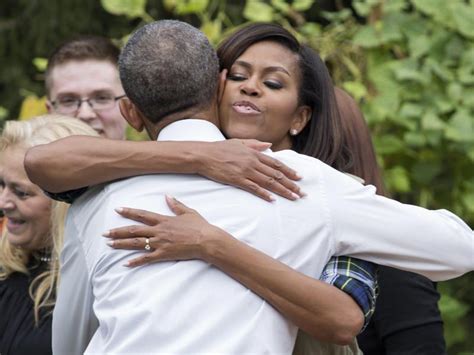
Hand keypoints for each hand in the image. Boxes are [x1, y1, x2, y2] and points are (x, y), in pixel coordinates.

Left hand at [104, 196, 223, 266]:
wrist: (206, 241)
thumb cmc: (199, 226)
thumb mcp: (188, 212)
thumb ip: (176, 205)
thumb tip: (167, 196)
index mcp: (164, 220)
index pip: (142, 214)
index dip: (129, 212)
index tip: (118, 210)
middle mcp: (159, 231)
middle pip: (134, 230)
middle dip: (118, 231)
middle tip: (105, 233)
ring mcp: (160, 243)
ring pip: (136, 244)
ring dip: (122, 244)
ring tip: (109, 244)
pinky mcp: (163, 254)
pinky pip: (146, 259)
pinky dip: (136, 261)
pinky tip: (126, 263)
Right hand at [197, 139, 304, 201]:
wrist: (204, 155)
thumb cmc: (220, 148)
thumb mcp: (239, 142)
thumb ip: (255, 144)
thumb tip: (269, 145)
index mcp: (254, 153)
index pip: (276, 163)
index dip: (289, 171)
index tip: (299, 178)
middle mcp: (253, 162)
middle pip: (276, 174)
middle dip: (291, 184)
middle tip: (301, 193)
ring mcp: (245, 171)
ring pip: (268, 182)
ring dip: (282, 191)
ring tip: (293, 197)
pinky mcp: (237, 180)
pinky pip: (254, 188)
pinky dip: (264, 194)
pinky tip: (273, 200)